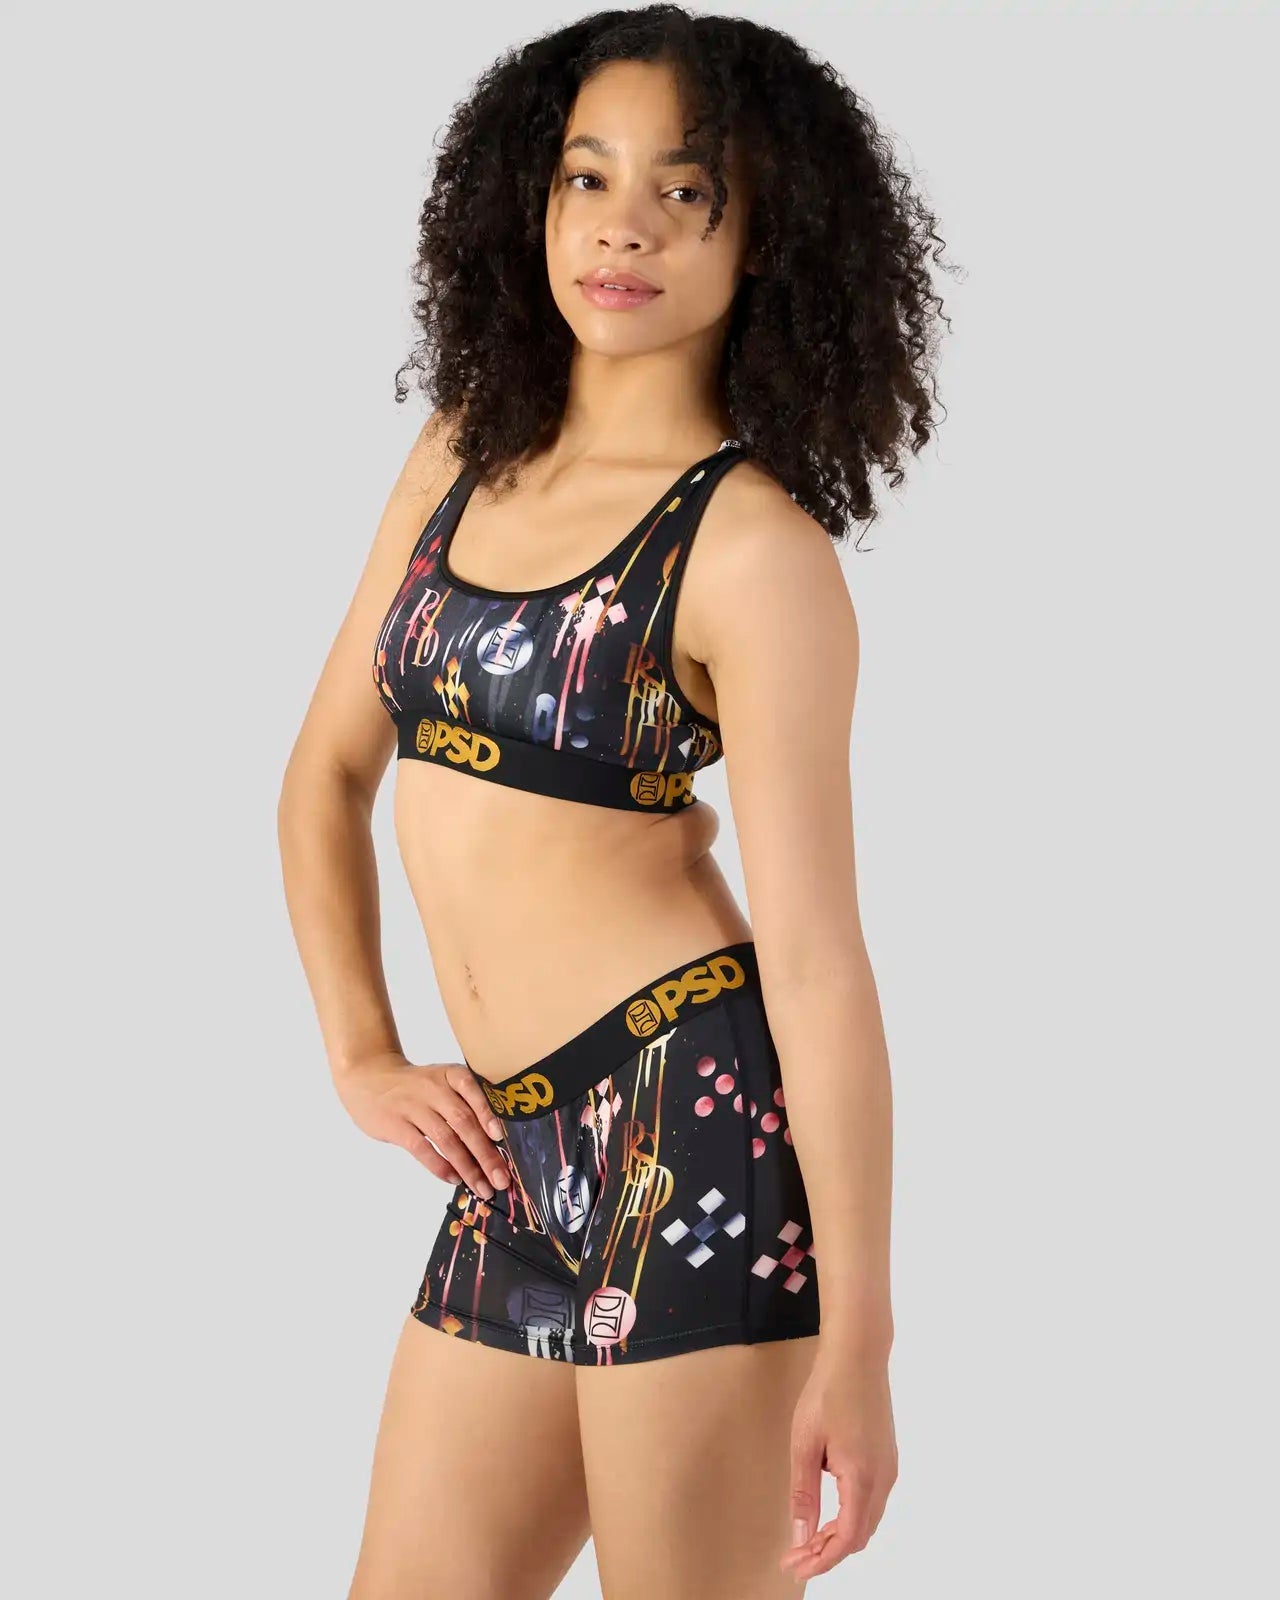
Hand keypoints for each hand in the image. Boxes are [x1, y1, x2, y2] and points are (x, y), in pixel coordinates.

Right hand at [333, 1049, 510, 1198]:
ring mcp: (413, 1107)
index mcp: (450, 1075)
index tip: (501, 1138)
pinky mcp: (396, 1125)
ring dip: (467, 1166)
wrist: (368, 1078)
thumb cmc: (416, 1087)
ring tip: (482, 1187)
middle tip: (501, 1179)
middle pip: (464, 1122)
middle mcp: (434, 1088)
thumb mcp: (441, 1082)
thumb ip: (465, 1103)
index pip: (474, 1092)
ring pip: (445, 1139)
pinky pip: (421, 1148)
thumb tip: (496, 1143)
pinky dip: (439, 1166)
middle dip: (485, 1153)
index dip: (488, 1114)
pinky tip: (454, 1179)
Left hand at [779, 1343, 897, 1580]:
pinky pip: (871, 1500)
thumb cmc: (827, 1392)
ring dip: (840, 1534)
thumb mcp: (805, 1443)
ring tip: (807, 1538)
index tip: (795, 1566)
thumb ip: (804, 1493)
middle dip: (828, 1551)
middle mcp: (883, 1478)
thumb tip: (802, 1535)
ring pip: (867, 1519)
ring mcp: (889, 1467)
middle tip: (795, 1556)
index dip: (821, 1559)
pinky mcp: (887, 1456)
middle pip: (860, 1535)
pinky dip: (850, 1515)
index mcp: (862, 1477)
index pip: (847, 1539)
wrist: (858, 1354)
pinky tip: (828, 1509)